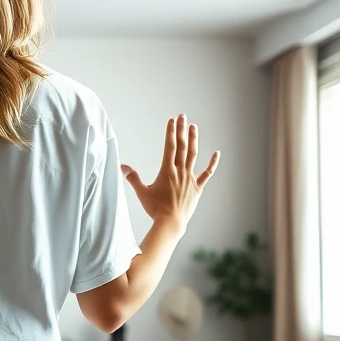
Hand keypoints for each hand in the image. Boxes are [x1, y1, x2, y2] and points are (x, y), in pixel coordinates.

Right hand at [121, 114, 219, 230]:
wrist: (171, 223)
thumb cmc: (156, 209)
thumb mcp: (142, 192)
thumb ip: (133, 178)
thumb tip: (122, 166)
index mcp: (167, 171)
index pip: (169, 146)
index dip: (170, 132)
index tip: (171, 120)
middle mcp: (180, 171)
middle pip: (182, 146)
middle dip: (182, 130)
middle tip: (183, 116)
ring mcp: (190, 179)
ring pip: (193, 155)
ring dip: (194, 140)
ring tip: (194, 127)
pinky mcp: (197, 188)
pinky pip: (207, 173)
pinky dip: (212, 163)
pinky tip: (217, 153)